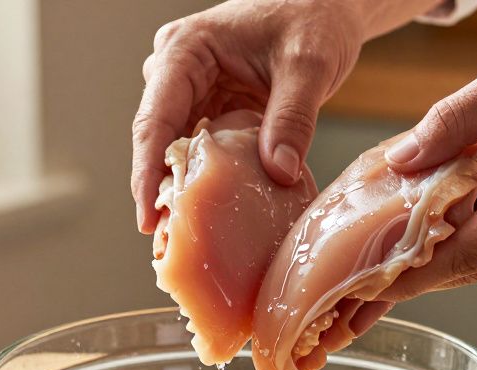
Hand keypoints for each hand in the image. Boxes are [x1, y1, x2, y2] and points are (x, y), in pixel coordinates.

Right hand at [131, 0, 367, 232]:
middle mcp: (177, 70)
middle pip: (157, 139)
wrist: (329, 7)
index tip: (147, 217)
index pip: (155, 118)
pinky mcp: (212, 107)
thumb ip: (292, 118)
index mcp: (186, 50)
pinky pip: (201, 149)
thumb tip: (278, 172)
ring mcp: (192, 90)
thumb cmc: (315, 18)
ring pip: (176, 149)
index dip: (147, 172)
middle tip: (166, 240)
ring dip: (182, 187)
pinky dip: (206, 178)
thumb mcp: (309, 66)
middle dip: (160, 188)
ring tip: (185, 235)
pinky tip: (213, 211)